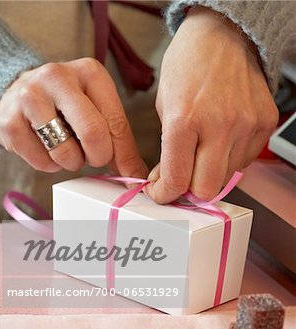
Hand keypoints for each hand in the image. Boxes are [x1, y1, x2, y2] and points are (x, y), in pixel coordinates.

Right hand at [0, 58, 146, 176]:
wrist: (20, 91)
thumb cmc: (67, 103)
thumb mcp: (96, 107)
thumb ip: (117, 137)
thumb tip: (135, 173)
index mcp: (89, 72)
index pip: (116, 122)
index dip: (125, 155)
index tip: (131, 174)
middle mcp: (58, 78)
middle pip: (93, 134)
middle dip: (98, 157)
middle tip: (93, 157)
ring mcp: (30, 98)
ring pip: (66, 153)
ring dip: (72, 162)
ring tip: (67, 147)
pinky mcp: (10, 122)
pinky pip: (43, 162)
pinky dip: (50, 165)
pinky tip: (47, 147)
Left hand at [146, 7, 278, 202]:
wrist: (224, 35)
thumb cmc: (189, 65)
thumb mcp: (164, 106)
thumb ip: (165, 149)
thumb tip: (167, 182)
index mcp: (185, 120)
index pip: (177, 180)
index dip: (165, 194)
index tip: (162, 193)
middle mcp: (219, 125)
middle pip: (207, 189)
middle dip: (190, 190)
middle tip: (182, 178)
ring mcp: (246, 125)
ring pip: (226, 177)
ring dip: (210, 172)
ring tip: (203, 149)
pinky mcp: (264, 124)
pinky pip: (244, 160)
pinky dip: (229, 158)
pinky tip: (221, 139)